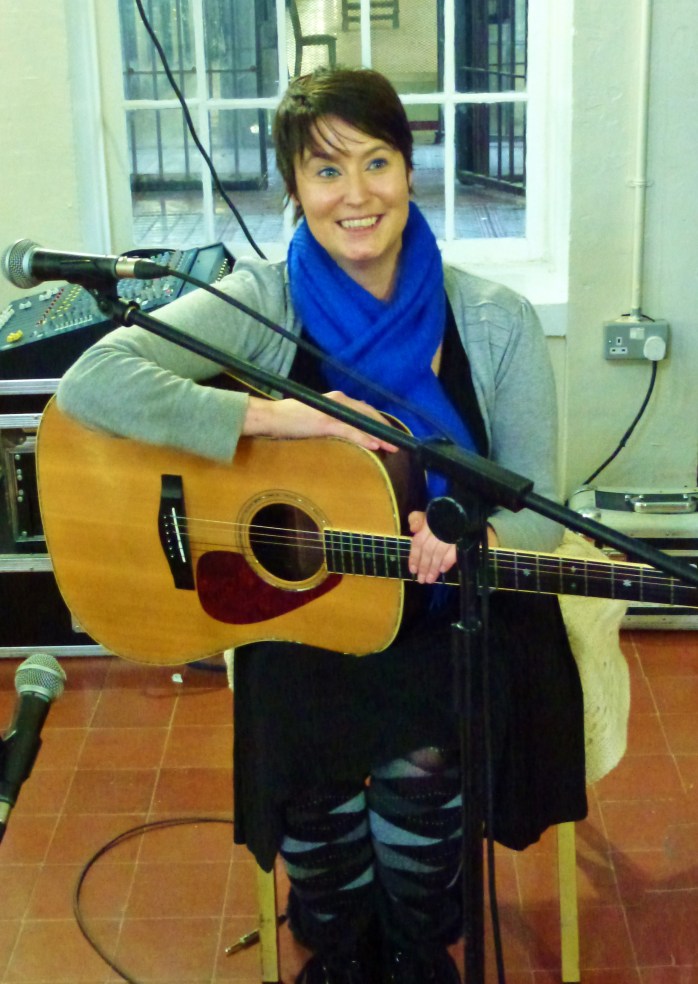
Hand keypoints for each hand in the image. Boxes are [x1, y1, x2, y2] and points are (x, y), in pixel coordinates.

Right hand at [244, 391, 398, 451]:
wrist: (270, 417)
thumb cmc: (289, 418)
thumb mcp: (314, 416)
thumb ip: (330, 420)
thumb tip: (343, 430)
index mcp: (335, 400)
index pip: (363, 409)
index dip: (378, 421)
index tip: (389, 433)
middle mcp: (337, 401)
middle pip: (368, 414)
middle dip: (384, 428)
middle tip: (397, 443)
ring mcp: (331, 412)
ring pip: (362, 423)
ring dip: (380, 436)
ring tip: (392, 448)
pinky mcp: (325, 423)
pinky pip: (350, 431)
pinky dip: (364, 438)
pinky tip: (375, 446)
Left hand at [407, 513, 498, 583]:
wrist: (464, 511)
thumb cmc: (442, 516)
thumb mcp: (427, 515)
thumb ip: (416, 520)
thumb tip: (413, 529)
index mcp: (428, 522)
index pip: (418, 542)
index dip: (414, 556)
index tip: (412, 570)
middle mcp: (438, 528)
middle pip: (428, 550)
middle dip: (423, 566)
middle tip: (421, 580)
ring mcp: (451, 533)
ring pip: (439, 553)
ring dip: (433, 568)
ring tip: (430, 579)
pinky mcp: (463, 538)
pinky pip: (453, 552)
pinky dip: (447, 562)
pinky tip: (442, 570)